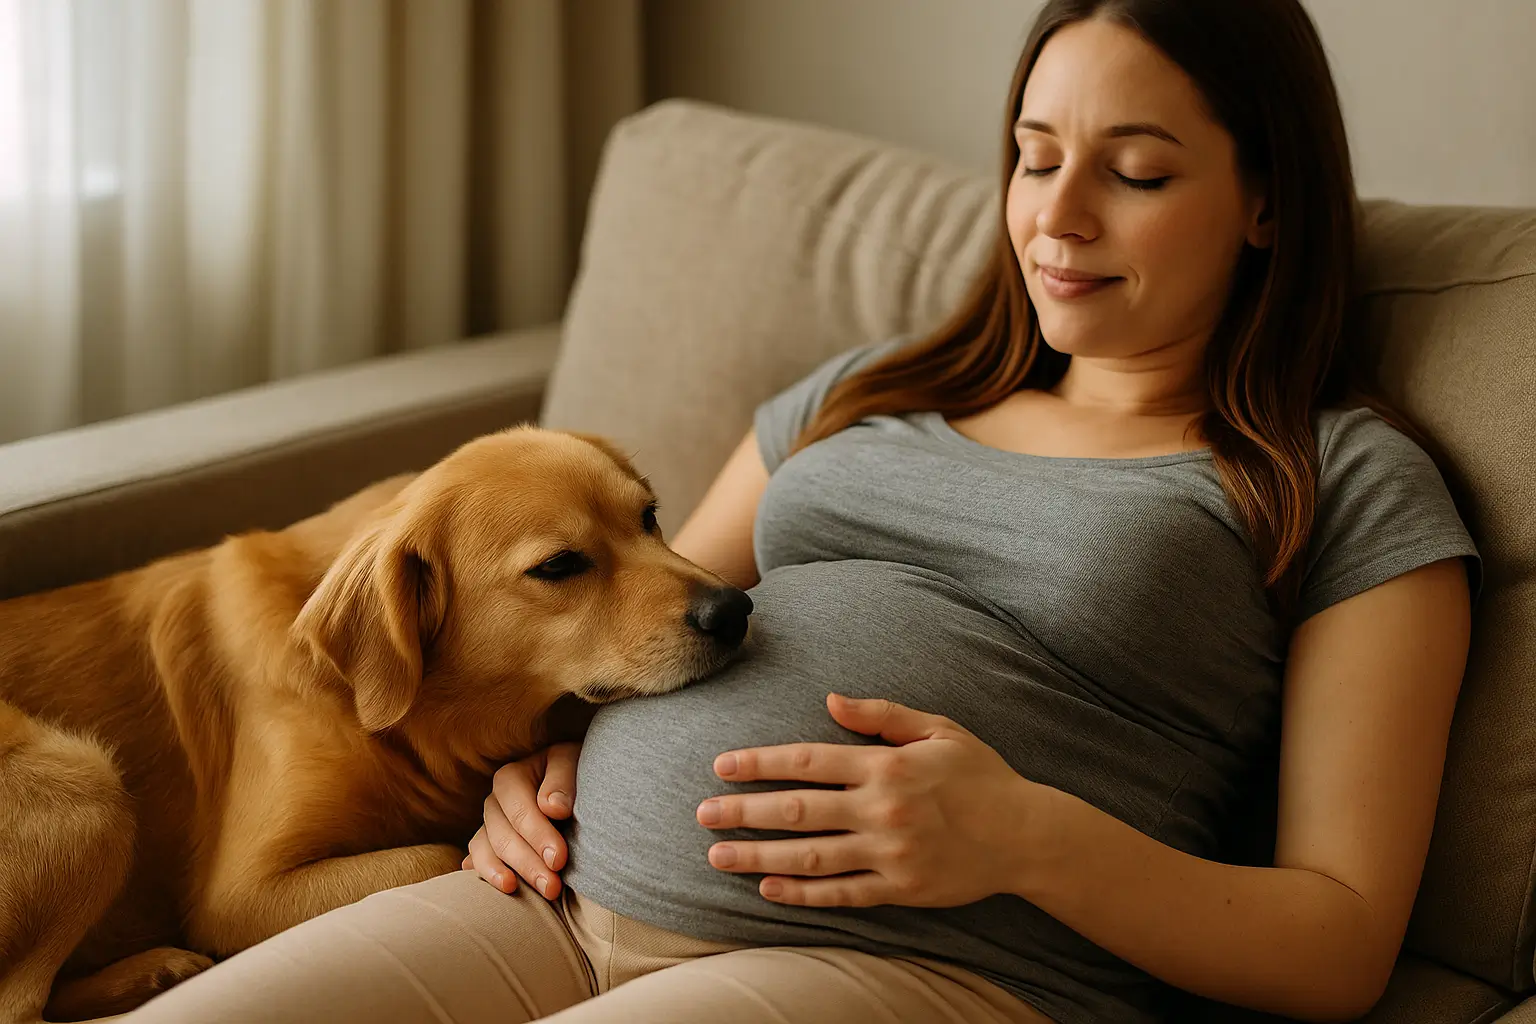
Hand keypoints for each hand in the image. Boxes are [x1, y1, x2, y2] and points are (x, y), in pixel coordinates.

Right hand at [464, 741, 581, 898]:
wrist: (573, 783)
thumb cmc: (574, 770)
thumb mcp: (572, 762)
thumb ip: (562, 779)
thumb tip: (552, 807)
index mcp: (511, 778)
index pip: (519, 810)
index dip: (538, 835)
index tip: (559, 859)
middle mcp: (494, 802)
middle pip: (502, 836)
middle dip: (527, 864)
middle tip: (552, 888)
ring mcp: (488, 826)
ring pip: (485, 851)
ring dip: (500, 874)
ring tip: (515, 891)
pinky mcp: (488, 846)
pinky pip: (478, 861)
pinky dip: (484, 873)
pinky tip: (495, 887)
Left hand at [695, 693, 1049, 907]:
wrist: (1027, 834)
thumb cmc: (980, 775)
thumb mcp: (938, 728)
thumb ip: (882, 714)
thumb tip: (830, 699)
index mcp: (887, 765)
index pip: (808, 761)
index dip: (761, 763)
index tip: (723, 765)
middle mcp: (882, 809)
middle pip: (798, 811)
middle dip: (744, 811)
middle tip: (702, 813)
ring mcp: (890, 853)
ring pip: (811, 857)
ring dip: (759, 856)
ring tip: (719, 854)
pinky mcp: (900, 889)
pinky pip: (842, 893)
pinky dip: (802, 893)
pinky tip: (769, 888)